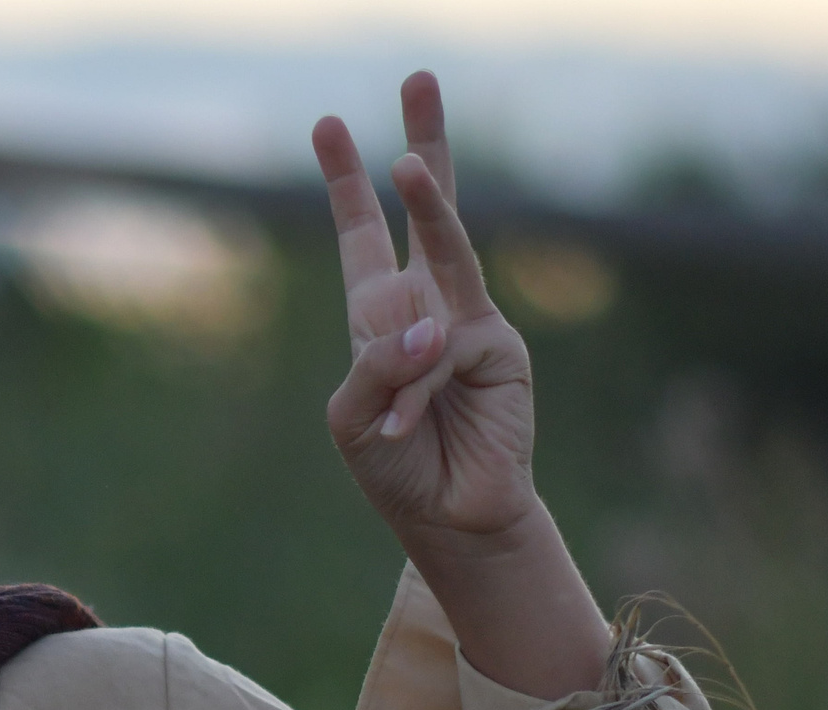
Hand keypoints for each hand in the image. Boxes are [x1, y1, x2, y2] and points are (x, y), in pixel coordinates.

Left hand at [314, 72, 534, 551]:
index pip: (363, 236)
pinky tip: (403, 424)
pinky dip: (417, 386)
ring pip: (447, 252)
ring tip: (404, 165)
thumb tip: (431, 328)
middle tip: (419, 73)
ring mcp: (468, 323)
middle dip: (423, 144)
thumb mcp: (353, 416)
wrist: (446, 519)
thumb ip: (374, 367)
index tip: (328, 126)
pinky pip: (444, 350)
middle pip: (428, 211)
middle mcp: (429, 306)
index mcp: (382, 315)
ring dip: (429, 204)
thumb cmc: (394, 467)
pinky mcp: (499, 353)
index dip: (346, 186)